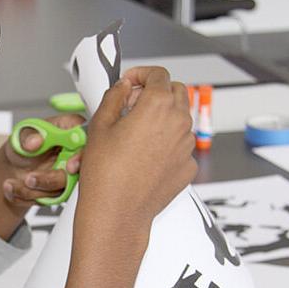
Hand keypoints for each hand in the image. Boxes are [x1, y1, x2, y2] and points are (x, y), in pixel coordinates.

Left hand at [0, 115, 83, 240]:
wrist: (14, 164)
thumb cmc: (24, 143)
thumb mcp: (21, 134)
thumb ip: (28, 136)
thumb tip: (34, 142)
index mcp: (73, 131)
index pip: (88, 143)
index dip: (82, 157)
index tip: (70, 167)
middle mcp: (76, 154)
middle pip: (77, 173)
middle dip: (51, 180)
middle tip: (29, 179)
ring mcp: (71, 175)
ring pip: (60, 191)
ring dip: (32, 190)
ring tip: (11, 183)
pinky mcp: (62, 192)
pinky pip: (48, 200)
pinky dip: (27, 197)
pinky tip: (13, 188)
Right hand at [65, 66, 196, 287]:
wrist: (117, 213)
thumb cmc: (105, 173)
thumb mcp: (100, 126)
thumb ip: (114, 97)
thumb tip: (124, 88)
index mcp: (158, 106)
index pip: (158, 74)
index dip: (142, 74)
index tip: (130, 83)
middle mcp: (179, 122)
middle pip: (177, 91)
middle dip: (157, 91)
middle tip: (133, 104)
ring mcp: (187, 146)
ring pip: (181, 119)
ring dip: (163, 117)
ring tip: (136, 132)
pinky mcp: (188, 167)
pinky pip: (181, 146)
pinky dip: (167, 143)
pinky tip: (145, 156)